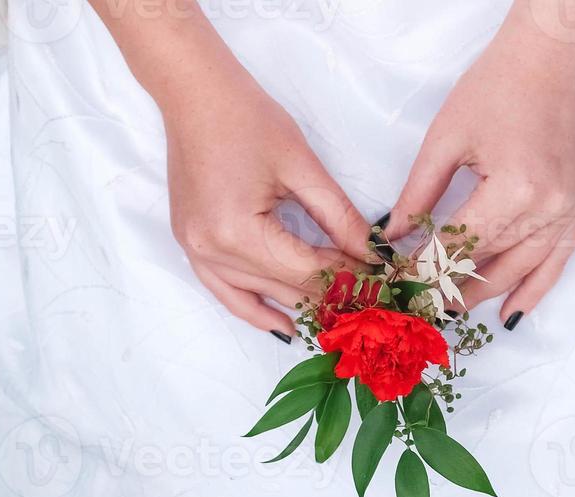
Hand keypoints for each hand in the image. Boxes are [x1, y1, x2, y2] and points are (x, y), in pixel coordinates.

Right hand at [92, 0, 371, 336]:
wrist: (194, 93)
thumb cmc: (247, 117)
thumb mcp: (302, 167)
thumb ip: (339, 217)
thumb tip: (374, 254)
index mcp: (238, 231)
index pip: (307, 270)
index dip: (350, 278)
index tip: (383, 283)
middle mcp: (212, 251)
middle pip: (285, 288)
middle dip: (330, 295)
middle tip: (371, 301)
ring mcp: (196, 252)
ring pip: (257, 297)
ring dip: (298, 306)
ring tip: (338, 318)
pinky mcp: (191, 245)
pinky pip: (224, 291)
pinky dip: (254, 309)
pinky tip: (284, 325)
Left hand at [385, 0, 574, 325]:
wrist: (550, 57)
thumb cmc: (496, 86)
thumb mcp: (446, 138)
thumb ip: (418, 193)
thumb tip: (392, 237)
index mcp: (513, 190)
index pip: (458, 244)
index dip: (424, 267)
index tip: (398, 284)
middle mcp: (546, 209)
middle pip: (489, 264)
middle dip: (450, 289)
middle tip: (419, 309)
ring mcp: (568, 211)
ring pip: (520, 270)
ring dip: (486, 295)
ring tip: (454, 313)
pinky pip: (558, 262)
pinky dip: (535, 290)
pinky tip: (512, 313)